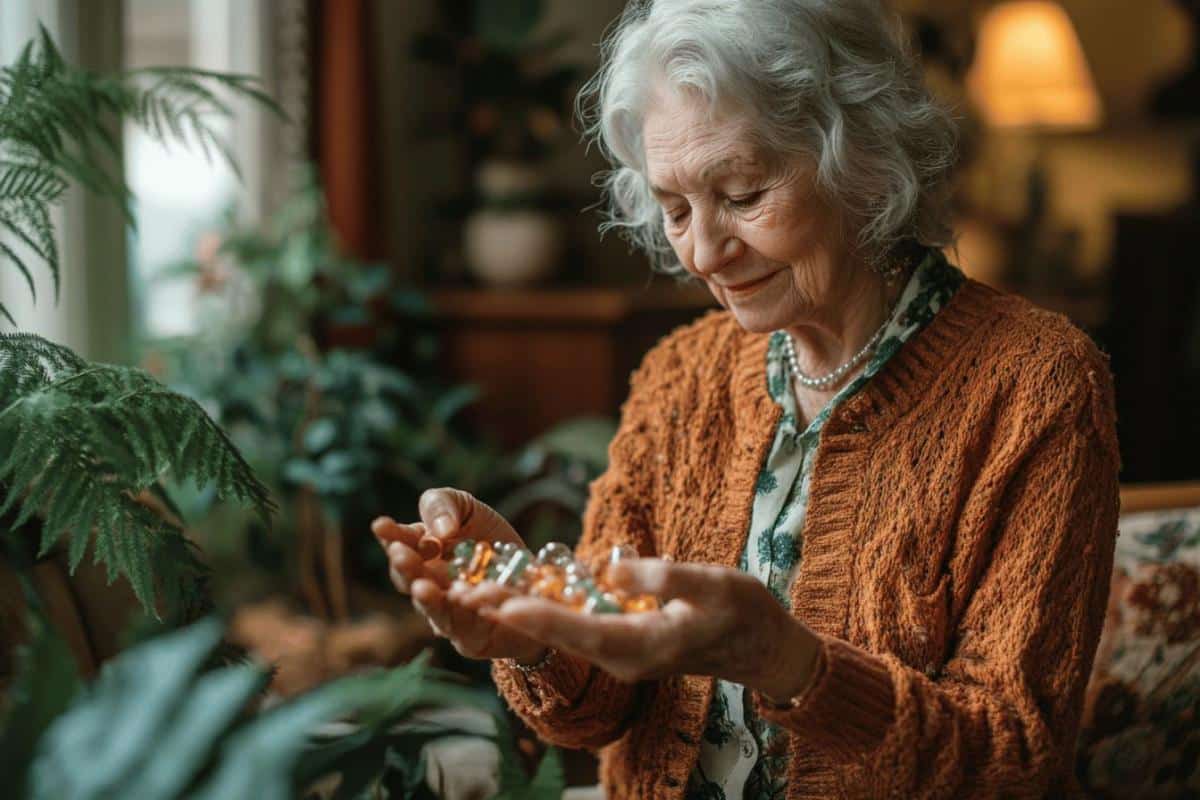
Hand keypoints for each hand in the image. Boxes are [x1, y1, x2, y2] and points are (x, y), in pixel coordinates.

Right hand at [370, 487, 546, 663]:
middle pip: (411, 581)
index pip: (400, 545)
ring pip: (435, 611)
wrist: (530, 575)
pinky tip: (469, 602)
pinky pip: (469, 630)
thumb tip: (440, 531)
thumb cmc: (487, 535)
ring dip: (428, 600)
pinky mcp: (472, 638)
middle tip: (400, 554)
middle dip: (405, 568)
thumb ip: (443, 506)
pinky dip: (469, 616)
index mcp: (419, 554)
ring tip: (422, 587)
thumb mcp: (466, 508)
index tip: (381, 525)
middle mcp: (428, 587)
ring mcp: (447, 614)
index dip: (391, 536)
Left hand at [482, 558, 821, 698]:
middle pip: (558, 635)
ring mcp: (622, 656)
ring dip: (520, 614)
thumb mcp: (713, 583)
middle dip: (511, 613)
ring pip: (562, 634)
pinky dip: (545, 614)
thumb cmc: (745, 612)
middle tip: (463, 592)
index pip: (580, 630)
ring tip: (473, 592)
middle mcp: (625, 658)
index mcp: (644, 645)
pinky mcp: (623, 645)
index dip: (539, 615)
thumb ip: (663, 575)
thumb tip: (611, 570)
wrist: (764, 649)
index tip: (501, 603)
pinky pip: (576, 630)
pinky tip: (516, 596)